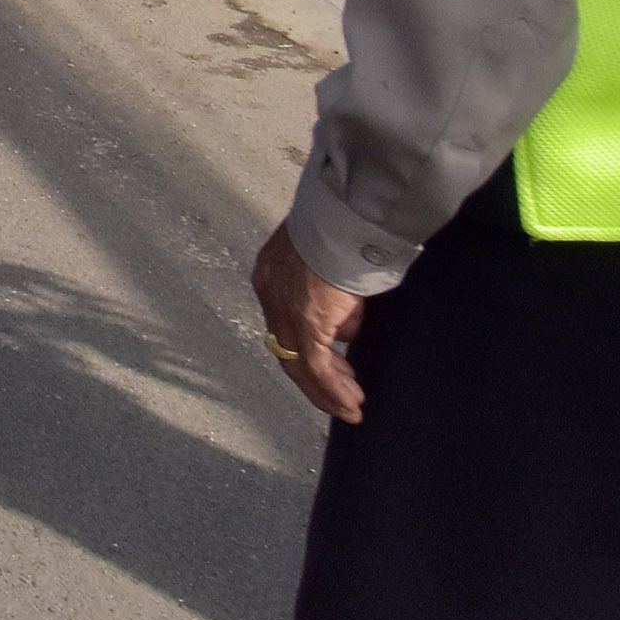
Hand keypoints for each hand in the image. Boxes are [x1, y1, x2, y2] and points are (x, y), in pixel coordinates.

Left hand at [248, 222, 371, 422]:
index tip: (329, 363)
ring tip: (350, 405)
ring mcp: (283, 309)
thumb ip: (332, 293)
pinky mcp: (305, 323)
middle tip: (342, 393)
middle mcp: (269, 292)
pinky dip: (334, 390)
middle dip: (316, 376)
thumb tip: (345, 329)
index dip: (305, 346)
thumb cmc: (344, 225)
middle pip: (285, 348)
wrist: (343, 215)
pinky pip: (316, 368)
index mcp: (271, 272)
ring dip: (327, 389)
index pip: (283, 321)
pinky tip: (350, 403)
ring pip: (298, 364)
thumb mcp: (330, 259)